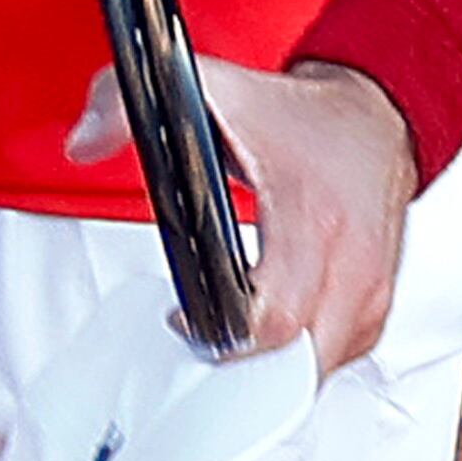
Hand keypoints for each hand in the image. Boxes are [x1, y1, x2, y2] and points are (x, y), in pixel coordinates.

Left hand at [70, 54, 416, 370]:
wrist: (378, 117)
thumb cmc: (299, 116)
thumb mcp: (210, 90)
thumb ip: (130, 105)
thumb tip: (83, 141)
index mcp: (311, 217)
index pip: (273, 317)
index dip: (221, 336)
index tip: (184, 321)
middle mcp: (352, 262)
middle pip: (295, 362)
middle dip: (240, 366)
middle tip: (200, 339)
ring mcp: (371, 291)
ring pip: (317, 370)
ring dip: (271, 368)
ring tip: (229, 337)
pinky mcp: (376, 307)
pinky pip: (336, 358)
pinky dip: (300, 358)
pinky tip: (270, 339)